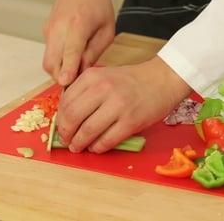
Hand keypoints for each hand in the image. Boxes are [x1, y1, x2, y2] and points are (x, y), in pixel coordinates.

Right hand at [42, 0, 115, 85]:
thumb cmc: (98, 5)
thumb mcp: (106, 30)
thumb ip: (94, 52)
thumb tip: (82, 72)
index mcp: (78, 24)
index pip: (70, 52)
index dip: (68, 69)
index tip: (66, 82)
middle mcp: (59, 27)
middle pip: (52, 62)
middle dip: (62, 77)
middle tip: (77, 82)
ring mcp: (49, 29)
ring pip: (48, 60)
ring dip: (60, 70)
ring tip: (77, 68)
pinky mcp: (45, 32)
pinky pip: (49, 53)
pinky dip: (58, 60)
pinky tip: (72, 57)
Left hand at [56, 57, 192, 152]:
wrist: (163, 79)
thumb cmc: (134, 80)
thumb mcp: (105, 75)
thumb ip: (85, 91)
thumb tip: (67, 115)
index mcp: (93, 77)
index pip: (65, 102)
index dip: (60, 119)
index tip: (61, 127)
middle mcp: (103, 89)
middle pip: (72, 118)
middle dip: (65, 133)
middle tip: (66, 140)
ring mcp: (118, 106)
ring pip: (87, 131)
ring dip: (79, 143)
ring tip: (78, 146)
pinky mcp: (131, 121)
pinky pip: (106, 140)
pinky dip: (98, 147)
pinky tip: (96, 147)